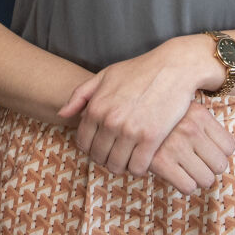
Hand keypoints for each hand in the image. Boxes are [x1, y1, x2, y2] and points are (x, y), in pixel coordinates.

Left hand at [58, 38, 216, 177]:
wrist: (173, 67)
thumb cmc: (139, 70)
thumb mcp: (104, 76)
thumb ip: (80, 95)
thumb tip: (62, 114)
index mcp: (96, 107)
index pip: (83, 143)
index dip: (91, 148)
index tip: (102, 146)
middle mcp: (110, 121)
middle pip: (99, 157)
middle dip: (106, 158)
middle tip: (117, 153)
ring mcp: (130, 131)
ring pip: (117, 166)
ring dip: (121, 165)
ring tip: (129, 157)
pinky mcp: (151, 138)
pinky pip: (137, 168)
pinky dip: (138, 168)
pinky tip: (143, 158)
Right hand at [147, 102, 234, 194]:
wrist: (126, 108)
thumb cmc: (160, 112)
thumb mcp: (186, 108)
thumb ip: (207, 124)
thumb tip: (234, 145)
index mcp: (200, 115)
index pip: (230, 147)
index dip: (221, 153)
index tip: (209, 152)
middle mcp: (190, 129)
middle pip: (221, 166)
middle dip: (210, 168)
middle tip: (197, 164)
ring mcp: (176, 145)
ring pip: (206, 179)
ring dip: (197, 178)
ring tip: (185, 170)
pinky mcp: (160, 161)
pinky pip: (187, 186)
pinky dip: (183, 185)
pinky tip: (174, 175)